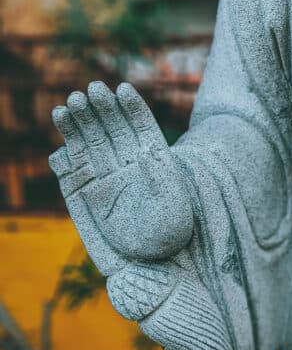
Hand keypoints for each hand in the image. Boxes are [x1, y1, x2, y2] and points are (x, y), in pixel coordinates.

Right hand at [50, 82, 193, 270]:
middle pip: (114, 128)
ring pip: (92, 141)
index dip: (133, 107)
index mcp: (156, 159)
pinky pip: (75, 165)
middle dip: (103, 108)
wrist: (152, 261)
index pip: (143, 126)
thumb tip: (145, 152)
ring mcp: (107, 174)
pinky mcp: (87, 190)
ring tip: (68, 104)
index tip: (123, 88)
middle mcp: (130, 162)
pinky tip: (60, 133)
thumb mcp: (173, 207)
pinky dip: (67, 150)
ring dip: (81, 121)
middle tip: (90, 89)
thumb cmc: (170, 234)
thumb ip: (160, 179)